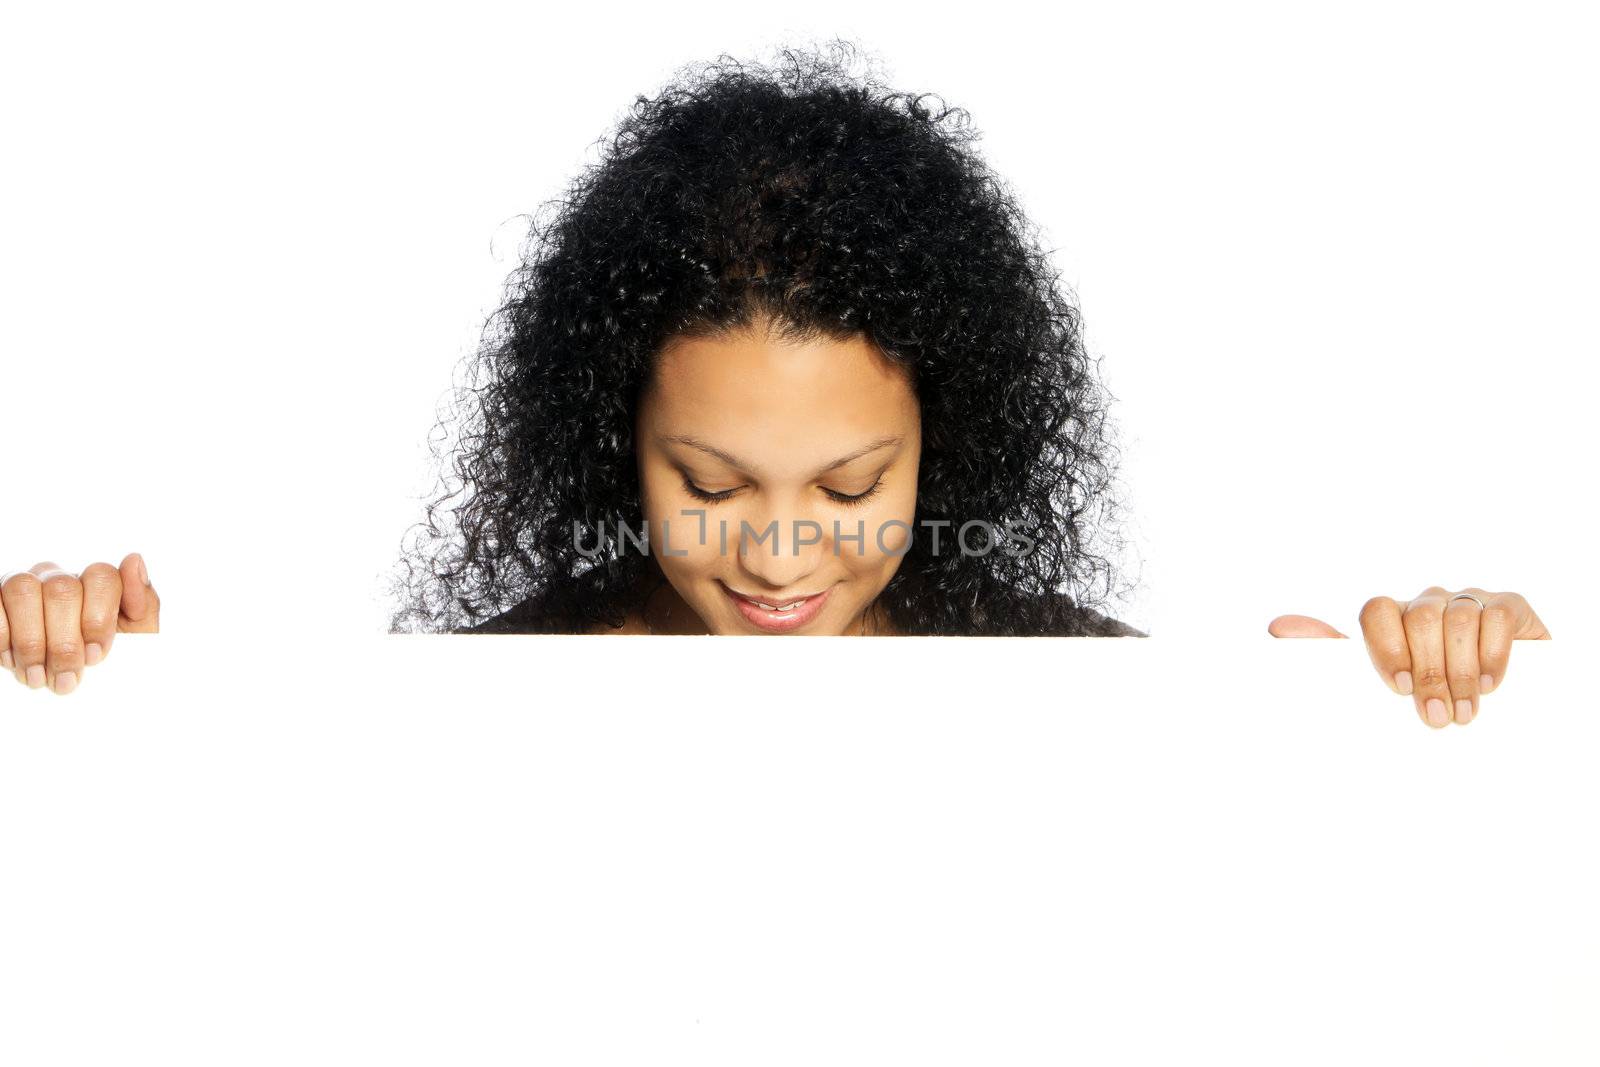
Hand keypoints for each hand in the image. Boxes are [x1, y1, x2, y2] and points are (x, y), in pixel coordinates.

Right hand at [2, 553, 160, 694]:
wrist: (67, 680)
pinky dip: (3, 640)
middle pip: (62, 588)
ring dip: (31, 641)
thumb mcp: (136, 638)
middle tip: (66, 677)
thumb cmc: (108, 658)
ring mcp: (23, 585)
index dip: (98, 620)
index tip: (96, 657)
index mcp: (96, 583)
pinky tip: (14, 663)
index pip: (101, 576)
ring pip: (23, 590)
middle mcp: (59, 576)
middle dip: (64, 641)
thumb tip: (134, 560)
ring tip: (39, 677)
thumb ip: (143, 604)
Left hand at [1268, 586, 1549, 727]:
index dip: (1385, 647)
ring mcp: (1468, 601)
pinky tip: (1490, 685)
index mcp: (1395, 619)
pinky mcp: (1510, 606)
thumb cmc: (1429, 700)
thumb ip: (1330, 662)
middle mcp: (1428, 603)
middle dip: (1428, 672)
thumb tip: (1276, 626)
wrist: (1507, 710)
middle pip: (1419, 618)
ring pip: (1457, 620)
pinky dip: (1493, 653)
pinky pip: (1497, 616)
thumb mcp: (1378, 691)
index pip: (1376, 610)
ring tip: (1464, 714)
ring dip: (1461, 673)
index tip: (1398, 690)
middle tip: (1437, 718)